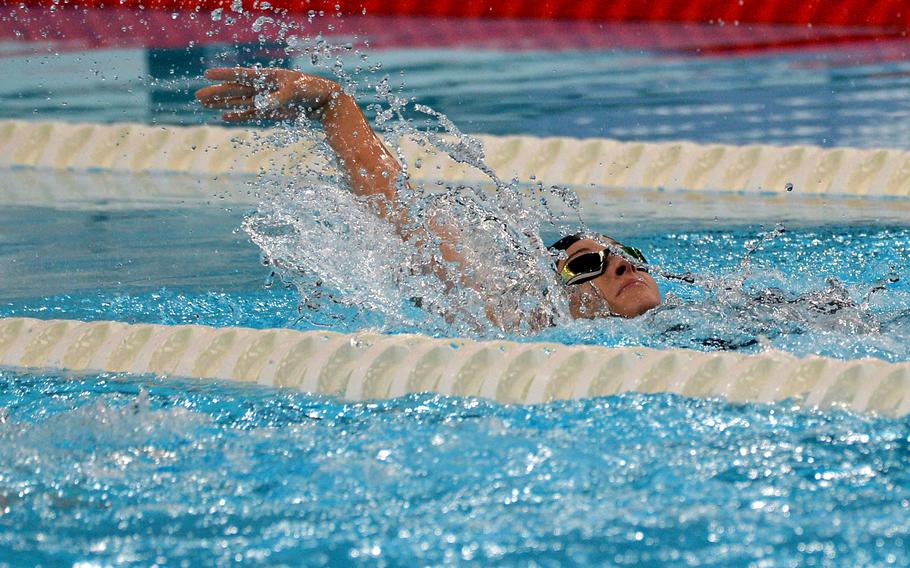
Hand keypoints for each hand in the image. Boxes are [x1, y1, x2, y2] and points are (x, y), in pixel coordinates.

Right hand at [195, 67, 341, 121]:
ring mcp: (265, 99)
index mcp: (267, 76)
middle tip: (197, 96)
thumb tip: (261, 106)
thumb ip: (278, 98)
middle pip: (234, 90)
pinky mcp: (270, 111)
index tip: (207, 73)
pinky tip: (224, 115)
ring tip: (204, 104)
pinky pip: (249, 113)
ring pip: (238, 101)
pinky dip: (237, 114)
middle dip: (216, 93)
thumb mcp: (296, 92)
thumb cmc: (312, 89)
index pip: (241, 75)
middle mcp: (263, 87)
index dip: (224, 75)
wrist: (324, 101)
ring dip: (222, 103)